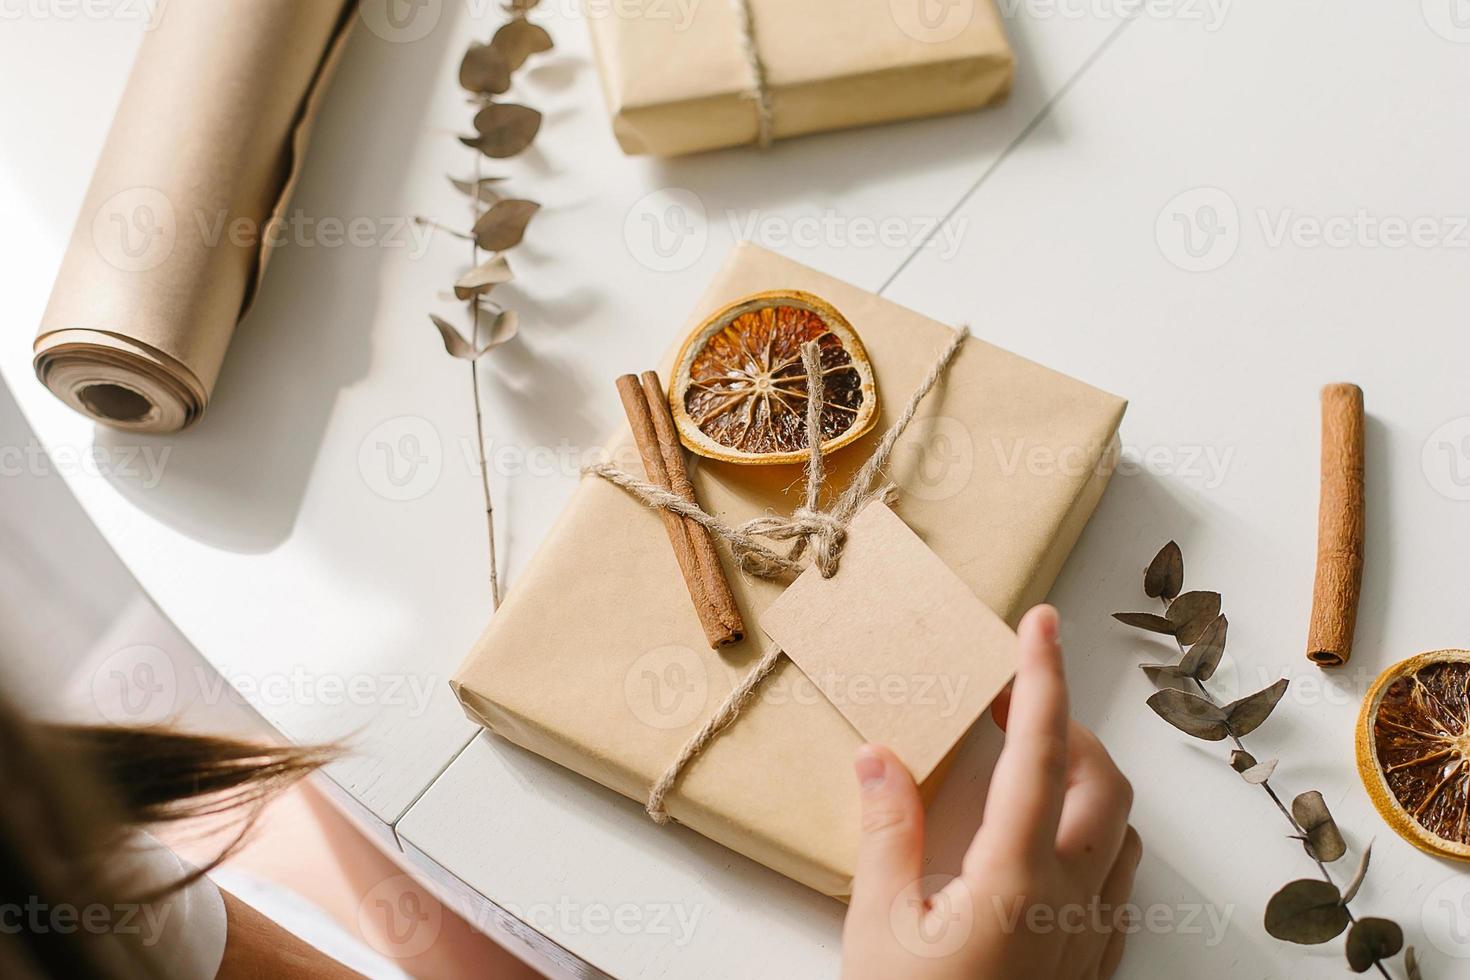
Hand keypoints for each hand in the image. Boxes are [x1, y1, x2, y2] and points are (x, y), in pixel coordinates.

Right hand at [841, 605, 1140, 979]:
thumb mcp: (878, 927)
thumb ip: (887, 832)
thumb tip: (877, 755)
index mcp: (1014, 875)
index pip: (1039, 749)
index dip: (1041, 675)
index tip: (1041, 622)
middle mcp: (1069, 897)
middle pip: (1099, 779)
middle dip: (1063, 724)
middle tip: (1007, 705)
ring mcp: (1089, 935)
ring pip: (1118, 829)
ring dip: (1083, 780)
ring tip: (1027, 767)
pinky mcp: (1091, 967)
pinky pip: (1118, 881)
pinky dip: (1093, 836)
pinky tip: (1049, 845)